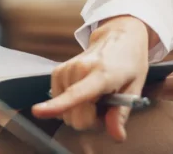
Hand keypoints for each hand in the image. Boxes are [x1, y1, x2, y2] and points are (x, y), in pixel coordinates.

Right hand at [32, 16, 151, 141]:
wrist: (119, 36)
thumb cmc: (129, 62)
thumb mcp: (134, 88)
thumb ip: (121, 114)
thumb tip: (117, 136)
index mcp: (101, 74)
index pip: (77, 94)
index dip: (57, 105)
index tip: (38, 112)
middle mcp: (79, 70)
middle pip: (73, 116)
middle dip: (88, 120)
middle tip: (104, 107)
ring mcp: (66, 69)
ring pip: (65, 112)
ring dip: (79, 112)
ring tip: (96, 97)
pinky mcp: (57, 72)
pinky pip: (58, 103)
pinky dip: (69, 104)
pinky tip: (83, 93)